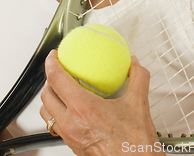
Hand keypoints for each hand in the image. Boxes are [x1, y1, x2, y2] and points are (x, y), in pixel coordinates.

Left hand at [40, 51, 162, 154]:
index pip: (57, 80)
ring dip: (49, 98)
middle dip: (48, 79)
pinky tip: (71, 108)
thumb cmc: (135, 143)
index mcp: (84, 108)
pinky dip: (57, 112)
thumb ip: (137, 77)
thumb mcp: (139, 102)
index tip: (53, 55)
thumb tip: (134, 64)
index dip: (51, 63)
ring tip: (60, 88)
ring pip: (47, 113)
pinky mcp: (72, 146)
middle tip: (57, 69)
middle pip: (46, 95)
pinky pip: (56, 126)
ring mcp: (70, 136)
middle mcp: (72, 123)